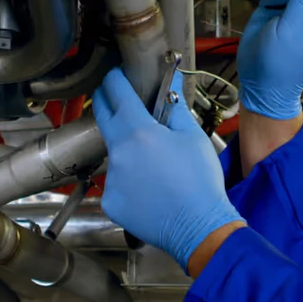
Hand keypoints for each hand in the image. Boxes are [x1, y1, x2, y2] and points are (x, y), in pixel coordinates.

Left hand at [93, 68, 243, 270]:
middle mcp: (118, 152)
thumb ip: (176, 108)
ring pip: (113, 153)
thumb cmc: (200, 180)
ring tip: (150, 160)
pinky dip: (128, 180)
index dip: (115, 79)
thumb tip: (171, 87)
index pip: (117, 93)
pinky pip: (115, 182)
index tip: (116, 75)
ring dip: (125, 149)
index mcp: (138, 131)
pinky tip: (148, 187)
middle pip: (102, 117)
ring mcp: (111, 178)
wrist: (198, 226)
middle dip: (105, 102)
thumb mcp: (193, 137)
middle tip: (112, 96)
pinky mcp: (110, 201)